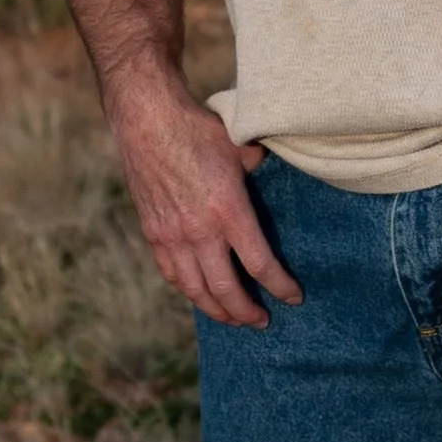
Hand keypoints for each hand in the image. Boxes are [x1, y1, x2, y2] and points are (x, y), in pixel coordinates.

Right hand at [109, 69, 302, 328]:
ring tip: (233, 319)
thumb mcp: (239, 148)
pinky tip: (199, 294)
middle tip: (262, 322)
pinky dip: (188, 290)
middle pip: (226, 289)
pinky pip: (172, 274)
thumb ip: (258, 168)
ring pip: (195, 290)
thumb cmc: (198, 129)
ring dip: (216, 310)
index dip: (280, 286)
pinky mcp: (153, 232)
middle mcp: (199, 231)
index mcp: (229, 211)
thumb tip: (271, 169)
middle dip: (247, 312)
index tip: (293, 298)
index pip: (260, 265)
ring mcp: (172, 236)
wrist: (147, 120)